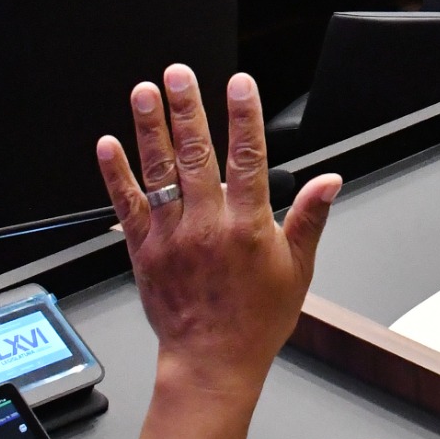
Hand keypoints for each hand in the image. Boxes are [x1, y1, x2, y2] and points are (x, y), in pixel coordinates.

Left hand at [98, 66, 339, 438]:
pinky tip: (109, 145)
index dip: (244, 117)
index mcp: (248, 227)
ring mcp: (171, 237)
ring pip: (159, 173)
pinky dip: (116, 175)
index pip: (247, 159)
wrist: (211, 364)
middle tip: (179, 74)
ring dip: (150, 129)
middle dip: (188, 109)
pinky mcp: (144, 252)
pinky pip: (126, 206)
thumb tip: (330, 181)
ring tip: (145, 92)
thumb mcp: (298, 269)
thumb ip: (310, 218)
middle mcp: (206, 226)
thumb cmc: (256, 322)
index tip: (239, 84)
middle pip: (196, 156)